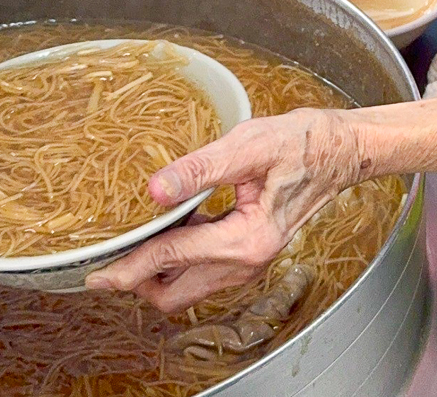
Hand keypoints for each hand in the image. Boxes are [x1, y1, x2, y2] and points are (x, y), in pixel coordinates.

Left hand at [86, 108, 363, 311]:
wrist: (340, 149)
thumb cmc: (302, 143)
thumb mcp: (249, 146)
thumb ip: (200, 169)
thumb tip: (154, 190)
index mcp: (247, 241)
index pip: (171, 259)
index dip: (128, 266)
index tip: (95, 275)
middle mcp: (248, 262)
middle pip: (174, 294)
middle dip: (139, 281)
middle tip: (110, 257)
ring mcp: (250, 262)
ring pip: (188, 287)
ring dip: (159, 271)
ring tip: (137, 238)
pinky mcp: (251, 252)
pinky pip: (204, 271)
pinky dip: (180, 260)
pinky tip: (174, 226)